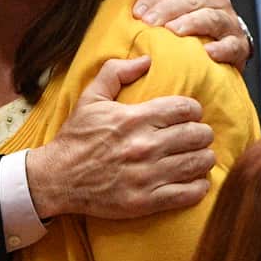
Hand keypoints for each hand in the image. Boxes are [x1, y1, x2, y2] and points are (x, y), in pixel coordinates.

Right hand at [26, 56, 215, 219]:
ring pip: (197, 163)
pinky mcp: (146, 201)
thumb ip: (116, 72)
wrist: (57, 179)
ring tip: (199, 157)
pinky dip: (198, 187)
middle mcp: (144, 146)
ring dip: (203, 159)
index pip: (185, 108)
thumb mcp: (90, 97)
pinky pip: (189, 194)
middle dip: (202, 134)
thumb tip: (146, 60)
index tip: (190, 115)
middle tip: (197, 136)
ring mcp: (146, 176)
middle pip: (197, 135)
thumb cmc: (76, 137)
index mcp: (134, 118)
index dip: (193, 110)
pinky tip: (195, 181)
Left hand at [131, 0, 249, 70]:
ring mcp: (228, 20)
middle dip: (167, 9)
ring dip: (191, 23)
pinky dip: (221, 48)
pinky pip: (231, 45)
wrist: (219, 45)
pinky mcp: (239, 45)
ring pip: (211, 17)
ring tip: (174, 31)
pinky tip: (207, 52)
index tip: (136, 12)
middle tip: (148, 23)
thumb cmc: (185, 20)